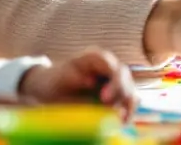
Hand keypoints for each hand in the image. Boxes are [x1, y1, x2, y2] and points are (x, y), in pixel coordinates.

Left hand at [18, 49, 136, 119]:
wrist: (51, 87)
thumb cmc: (55, 81)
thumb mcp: (60, 79)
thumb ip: (74, 78)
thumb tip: (92, 82)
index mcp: (94, 58)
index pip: (111, 65)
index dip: (113, 82)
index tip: (104, 99)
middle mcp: (108, 66)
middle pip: (124, 76)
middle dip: (122, 94)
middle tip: (113, 114)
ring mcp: (113, 79)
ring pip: (130, 88)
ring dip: (127, 105)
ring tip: (120, 122)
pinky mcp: (115, 94)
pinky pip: (127, 101)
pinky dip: (126, 112)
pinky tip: (121, 123)